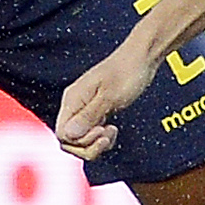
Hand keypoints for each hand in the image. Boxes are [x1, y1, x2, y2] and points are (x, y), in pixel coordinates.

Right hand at [56, 34, 159, 159]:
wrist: (142, 58)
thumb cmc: (128, 72)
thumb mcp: (110, 96)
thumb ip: (89, 116)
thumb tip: (68, 135)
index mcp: (73, 99)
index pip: (62, 135)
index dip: (80, 142)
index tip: (101, 131)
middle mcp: (75, 105)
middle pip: (69, 141)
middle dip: (89, 146)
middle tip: (108, 135)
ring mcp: (85, 108)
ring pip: (80, 139)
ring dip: (96, 143)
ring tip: (112, 132)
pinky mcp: (96, 110)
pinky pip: (91, 133)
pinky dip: (101, 138)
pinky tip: (113, 130)